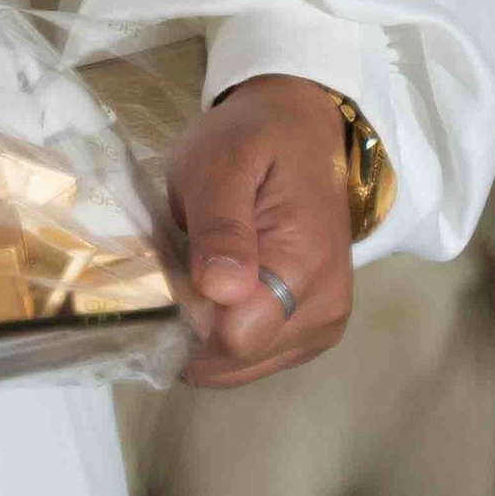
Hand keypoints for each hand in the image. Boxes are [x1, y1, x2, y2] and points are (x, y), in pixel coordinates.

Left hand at [165, 73, 352, 387]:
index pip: (234, 336)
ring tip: (195, 271)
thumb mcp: (221, 161)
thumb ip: (221, 226)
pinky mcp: (311, 331)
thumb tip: (222, 292)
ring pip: (240, 364)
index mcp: (306, 266)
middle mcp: (326, 310)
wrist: (301, 131)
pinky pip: (253, 356)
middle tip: (176, 263)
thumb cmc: (255, 139)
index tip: (168, 269)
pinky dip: (223, 331)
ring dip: (205, 330)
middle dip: (191, 325)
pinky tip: (212, 290)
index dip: (188, 313)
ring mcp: (322, 325)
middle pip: (235, 357)